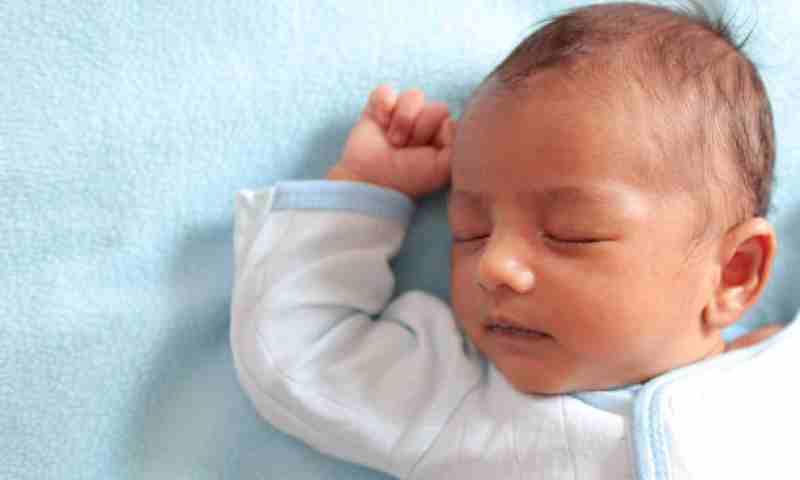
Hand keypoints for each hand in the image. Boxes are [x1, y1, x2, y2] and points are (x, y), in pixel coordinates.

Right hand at [327, 85, 455, 199]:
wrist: (372, 182)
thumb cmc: (408, 178)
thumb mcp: (442, 169)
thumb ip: (457, 146)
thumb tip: (451, 121)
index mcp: (442, 136)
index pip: (452, 120)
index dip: (438, 134)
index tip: (424, 153)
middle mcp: (424, 123)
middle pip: (436, 107)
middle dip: (420, 129)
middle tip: (406, 148)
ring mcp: (401, 113)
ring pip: (413, 96)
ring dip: (402, 120)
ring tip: (393, 140)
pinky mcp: (379, 107)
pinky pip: (385, 91)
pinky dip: (382, 105)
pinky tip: (380, 123)